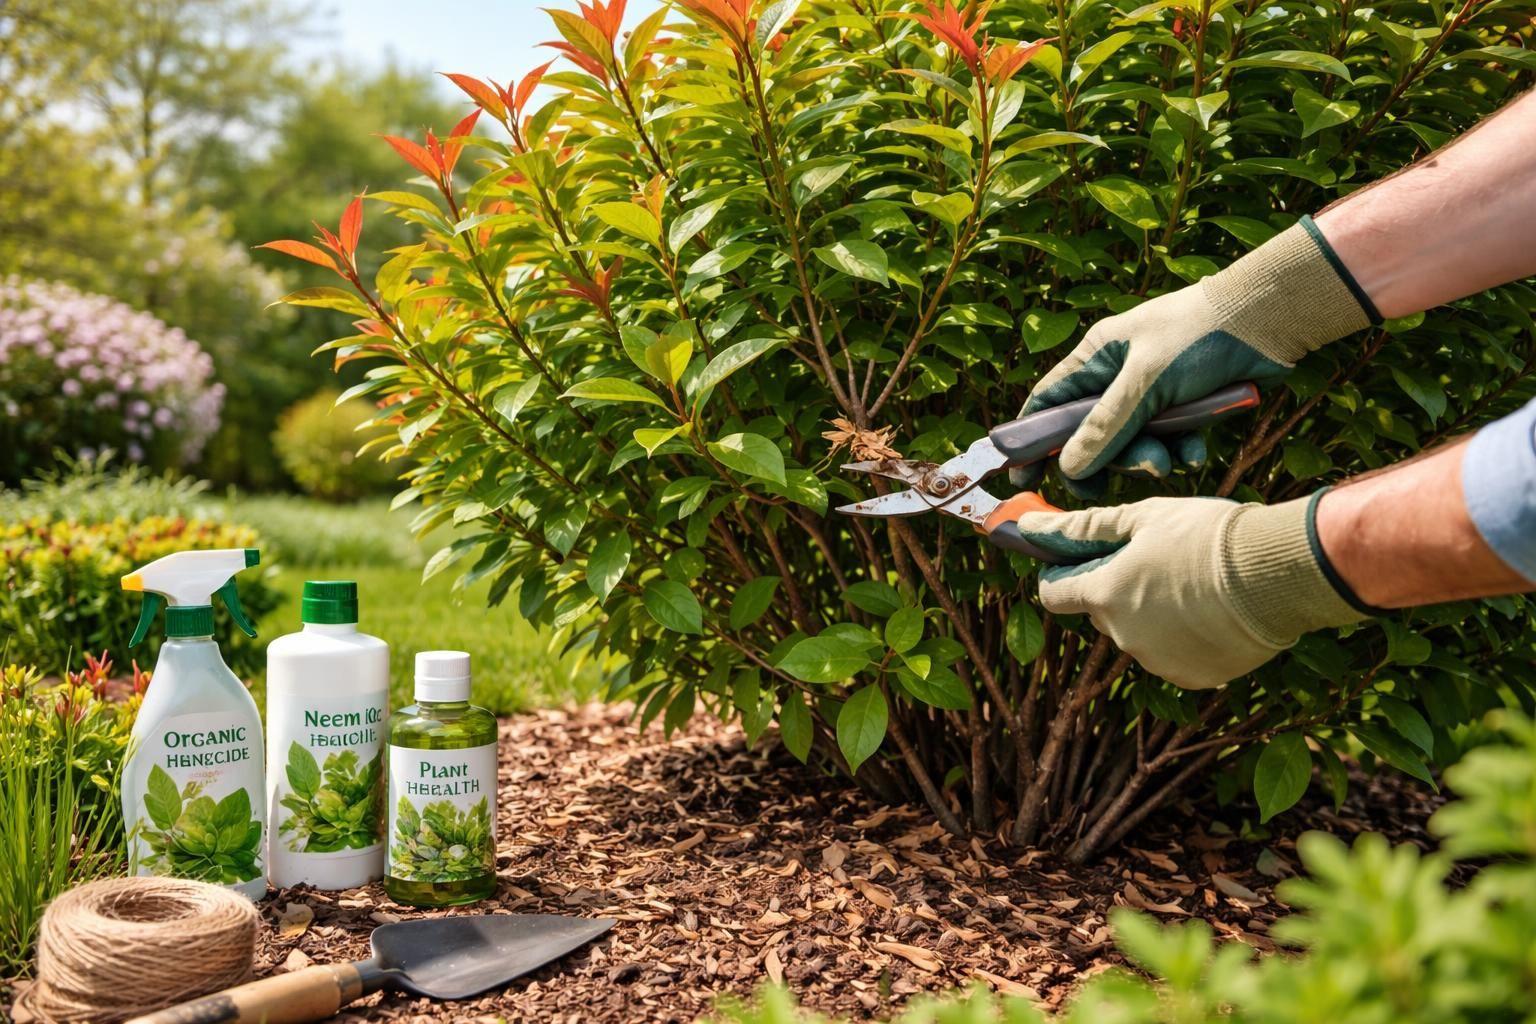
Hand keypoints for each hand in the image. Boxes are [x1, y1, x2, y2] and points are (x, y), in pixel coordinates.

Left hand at [1004, 493, 1366, 688]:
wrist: (1279, 575)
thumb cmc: (1208, 536)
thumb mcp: (1144, 517)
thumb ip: (1082, 527)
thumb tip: (1028, 523)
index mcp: (1103, 595)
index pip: (1055, 594)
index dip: (1061, 576)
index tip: (1076, 562)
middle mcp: (1122, 636)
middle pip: (1102, 612)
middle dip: (1117, 589)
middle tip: (1157, 560)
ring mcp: (1157, 661)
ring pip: (1141, 633)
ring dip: (1154, 612)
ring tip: (1197, 582)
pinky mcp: (1193, 677)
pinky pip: (1175, 654)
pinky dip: (1186, 636)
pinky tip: (1215, 610)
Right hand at [1012, 217, 1374, 490]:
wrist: (1271, 318)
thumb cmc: (1200, 335)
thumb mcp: (1145, 382)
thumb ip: (1106, 427)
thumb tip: (1068, 468)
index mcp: (1097, 357)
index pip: (1048, 404)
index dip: (1033, 442)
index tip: (1025, 478)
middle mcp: (1120, 375)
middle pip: (1092, 434)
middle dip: (1107, 460)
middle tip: (1113, 484)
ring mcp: (1154, 392)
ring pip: (1134, 443)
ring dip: (1150, 458)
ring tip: (1172, 460)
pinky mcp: (1187, 406)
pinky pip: (1171, 441)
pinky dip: (1183, 450)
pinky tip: (1199, 450)